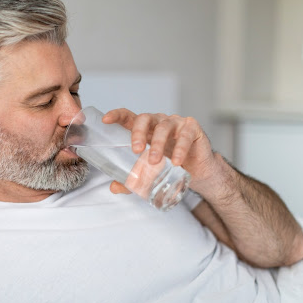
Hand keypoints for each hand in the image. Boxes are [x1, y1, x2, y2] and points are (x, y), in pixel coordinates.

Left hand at [102, 109, 216, 193]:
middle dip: (137, 132)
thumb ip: (131, 179)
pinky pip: (185, 135)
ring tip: (154, 161)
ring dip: (157, 144)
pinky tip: (177, 162)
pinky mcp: (192, 129)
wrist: (197, 172)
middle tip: (135, 150)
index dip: (116, 115)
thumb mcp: (148, 173)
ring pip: (164, 127)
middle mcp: (158, 122)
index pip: (128, 116)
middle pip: (144, 118)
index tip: (106, 120)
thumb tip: (113, 187)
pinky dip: (180, 148)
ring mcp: (175, 123)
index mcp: (144, 129)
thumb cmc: (170, 165)